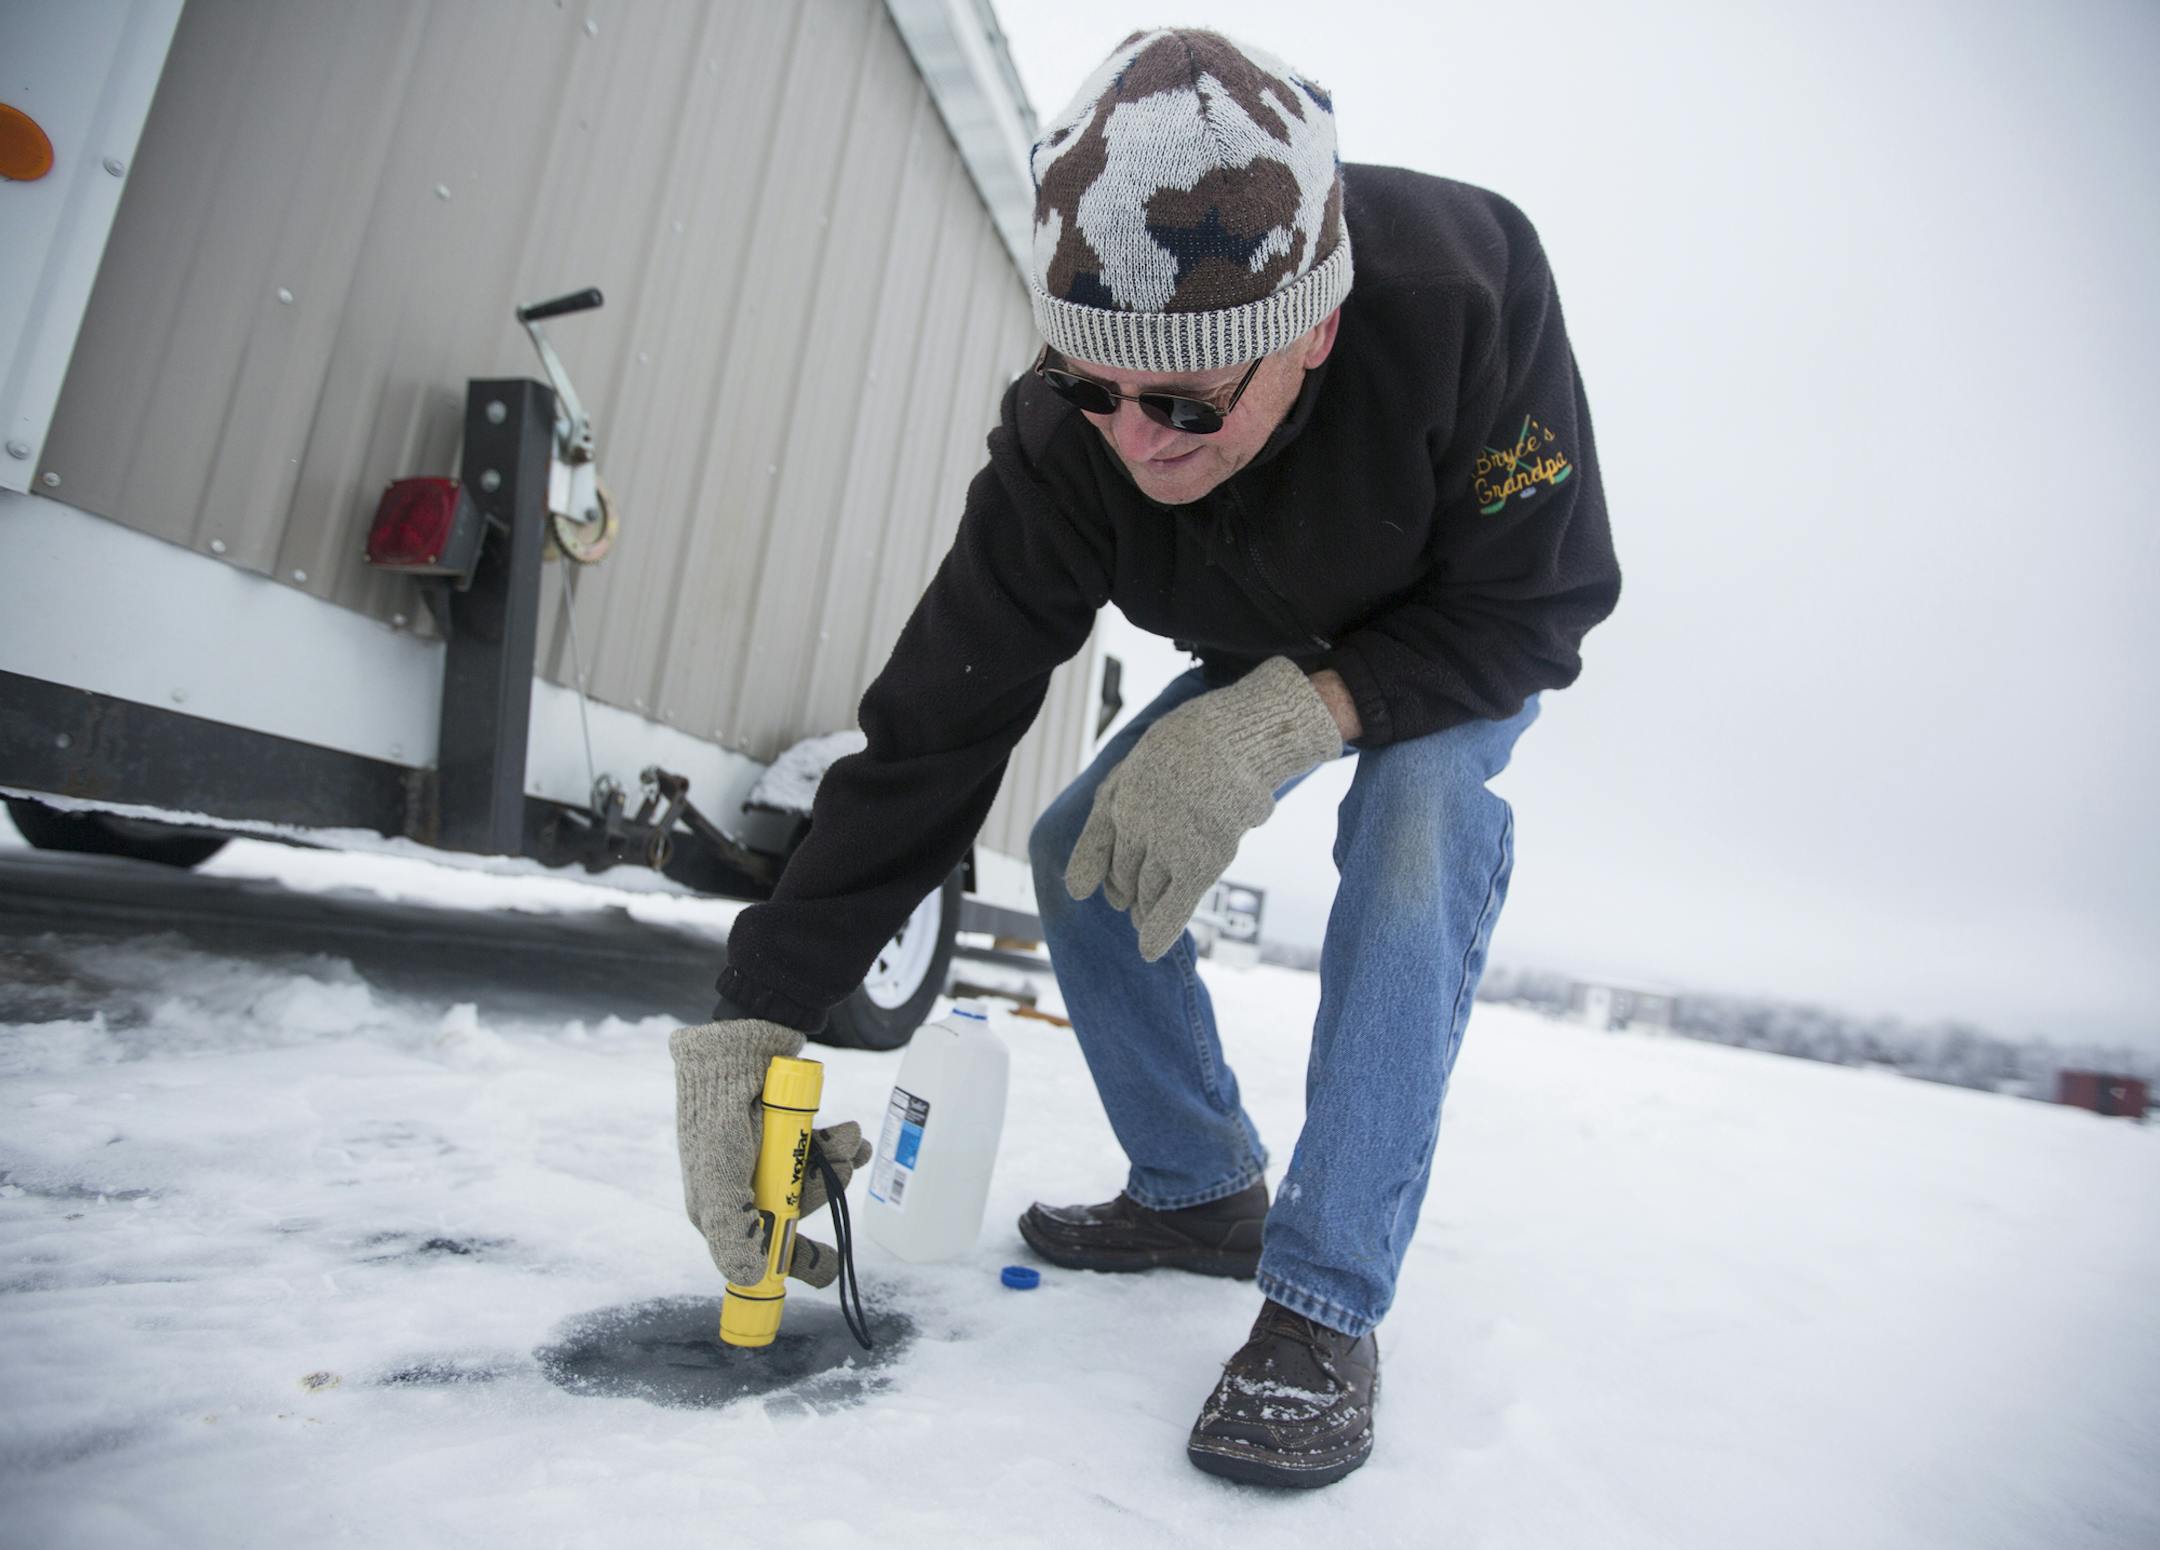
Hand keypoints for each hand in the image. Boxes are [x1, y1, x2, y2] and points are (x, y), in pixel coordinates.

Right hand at [669, 1019, 872, 1287]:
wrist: (740, 1041)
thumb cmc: (720, 1109)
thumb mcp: (719, 1174)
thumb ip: (732, 1229)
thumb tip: (746, 1278)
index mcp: (717, 1206)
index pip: (758, 1249)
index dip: (792, 1260)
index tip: (827, 1268)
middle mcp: (740, 1186)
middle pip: (792, 1212)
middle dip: (821, 1193)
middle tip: (841, 1170)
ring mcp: (764, 1157)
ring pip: (811, 1179)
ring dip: (836, 1163)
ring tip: (849, 1139)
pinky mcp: (784, 1131)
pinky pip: (819, 1151)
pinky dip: (839, 1145)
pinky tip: (852, 1136)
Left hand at [1065, 656, 1341, 960]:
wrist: (1237, 736)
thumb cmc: (1193, 745)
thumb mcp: (1141, 763)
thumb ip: (1112, 810)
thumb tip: (1080, 881)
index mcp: (1119, 797)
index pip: (1098, 848)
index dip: (1097, 870)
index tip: (1089, 889)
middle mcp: (1135, 825)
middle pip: (1124, 872)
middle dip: (1127, 888)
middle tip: (1131, 901)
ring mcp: (1167, 845)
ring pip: (1146, 891)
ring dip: (1143, 908)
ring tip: (1143, 917)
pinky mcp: (1200, 861)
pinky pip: (1174, 906)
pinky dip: (1161, 929)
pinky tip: (1149, 950)